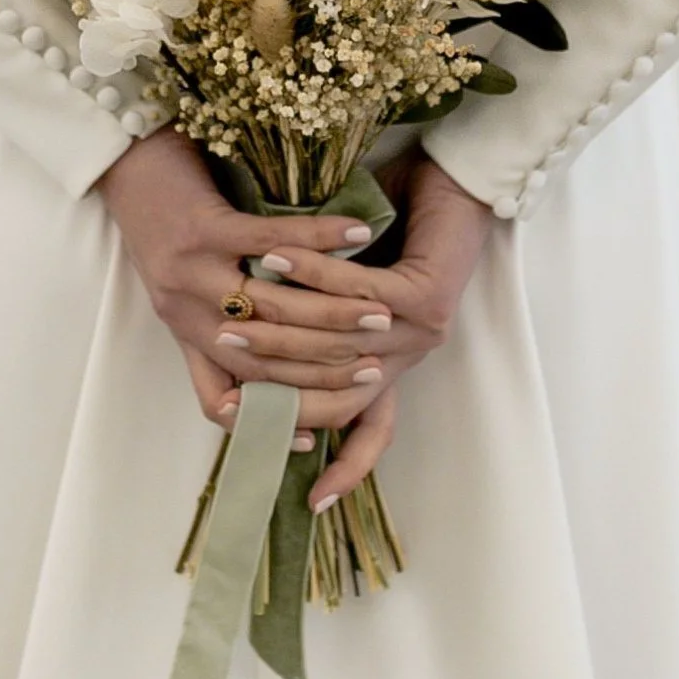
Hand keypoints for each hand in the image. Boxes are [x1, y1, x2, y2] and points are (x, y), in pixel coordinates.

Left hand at [97, 128, 397, 443]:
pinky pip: (270, 242)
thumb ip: (222, 318)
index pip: (229, 395)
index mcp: (183, 332)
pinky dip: (319, 241)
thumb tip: (286, 343)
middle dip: (325, 367)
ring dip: (333, 312)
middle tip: (377, 365)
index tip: (324, 428)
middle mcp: (185, 312)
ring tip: (378, 310)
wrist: (123, 160)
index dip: (274, 417)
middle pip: (262, 358)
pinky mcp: (202, 228)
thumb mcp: (184, 284)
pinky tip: (357, 235)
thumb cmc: (163, 219)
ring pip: (273, 308)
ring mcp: (191, 272)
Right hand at [215, 155, 495, 507]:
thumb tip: (241, 332)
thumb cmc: (396, 224)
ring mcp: (420, 330)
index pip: (369, 431)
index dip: (342, 468)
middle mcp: (407, 355)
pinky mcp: (425, 296)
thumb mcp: (344, 280)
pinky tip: (274, 255)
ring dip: (281, 321)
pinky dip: (312, 274)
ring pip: (339, 343)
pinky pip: (357, 293)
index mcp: (390, 363)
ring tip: (235, 300)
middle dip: (278, 381)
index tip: (302, 498)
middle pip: (340, 397)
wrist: (454, 180)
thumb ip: (309, 314)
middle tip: (224, 350)